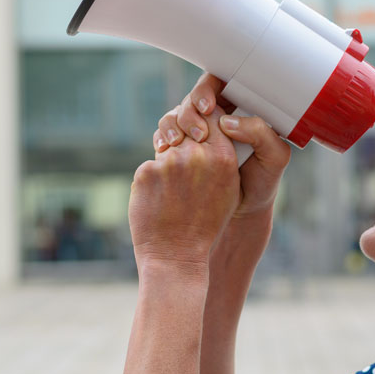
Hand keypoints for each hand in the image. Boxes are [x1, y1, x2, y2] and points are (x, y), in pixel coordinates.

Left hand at [130, 106, 239, 268]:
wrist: (176, 255)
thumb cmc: (205, 225)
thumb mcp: (228, 190)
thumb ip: (222, 158)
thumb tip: (209, 131)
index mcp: (223, 158)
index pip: (213, 118)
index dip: (205, 123)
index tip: (201, 131)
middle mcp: (197, 155)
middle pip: (187, 129)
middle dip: (184, 143)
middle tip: (184, 172)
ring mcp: (170, 162)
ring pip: (167, 147)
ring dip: (168, 164)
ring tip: (173, 194)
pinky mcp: (146, 171)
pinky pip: (149, 166)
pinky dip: (152, 180)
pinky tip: (158, 201)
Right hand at [153, 74, 290, 219]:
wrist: (242, 210)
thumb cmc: (263, 181)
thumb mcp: (275, 158)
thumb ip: (261, 135)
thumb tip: (228, 122)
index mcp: (240, 110)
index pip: (220, 84)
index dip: (208, 88)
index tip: (207, 107)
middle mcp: (216, 117)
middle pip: (194, 98)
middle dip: (190, 111)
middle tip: (198, 133)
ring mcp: (197, 131)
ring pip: (176, 114)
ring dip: (174, 124)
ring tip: (178, 143)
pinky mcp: (181, 147)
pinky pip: (165, 134)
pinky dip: (162, 138)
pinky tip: (165, 149)